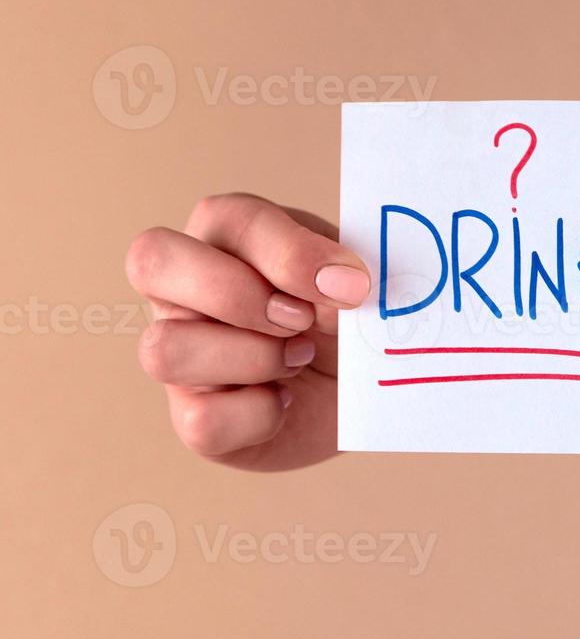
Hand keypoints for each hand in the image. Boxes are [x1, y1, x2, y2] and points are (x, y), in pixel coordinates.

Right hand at [125, 193, 369, 471]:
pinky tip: (290, 402)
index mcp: (225, 239)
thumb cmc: (351, 320)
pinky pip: (203, 421)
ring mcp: (181, 357)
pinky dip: (261, 415)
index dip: (289, 252)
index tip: (351, 284)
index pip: (224, 217)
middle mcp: (185, 292)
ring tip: (300, 358)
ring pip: (162, 350)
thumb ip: (343, 269)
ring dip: (252, 357)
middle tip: (303, 319)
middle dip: (236, 293)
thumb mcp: (354, 280)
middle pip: (151, 261)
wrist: (369, 388)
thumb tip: (341, 283)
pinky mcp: (195, 420)